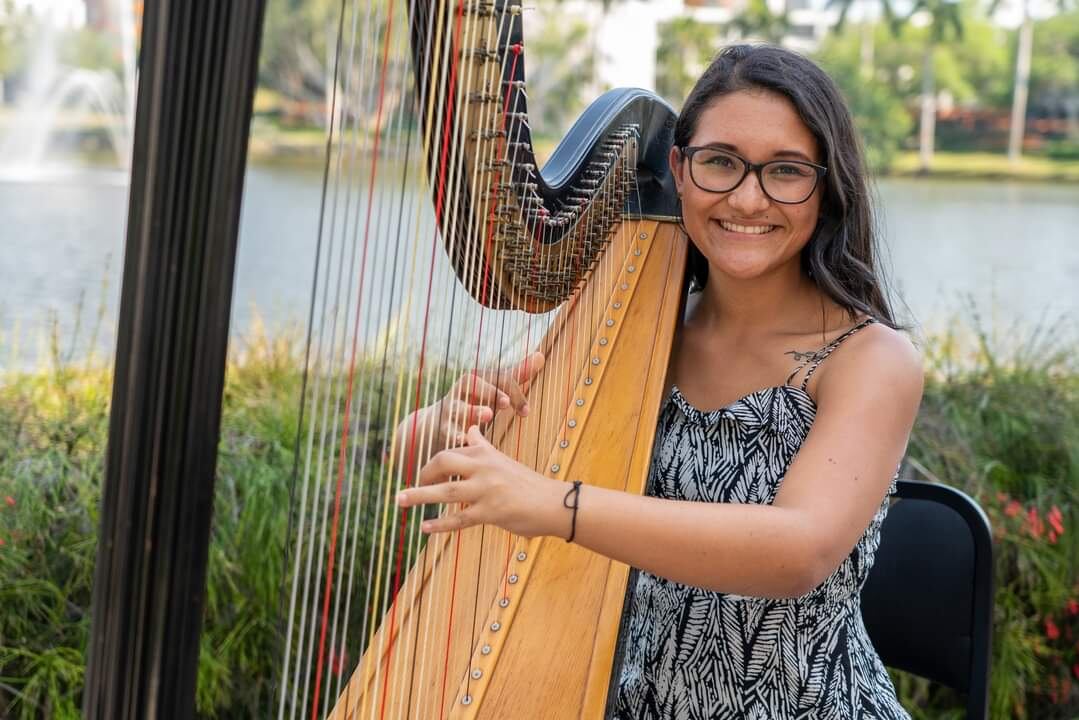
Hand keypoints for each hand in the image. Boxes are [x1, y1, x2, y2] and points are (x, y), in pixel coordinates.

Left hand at [396, 426, 567, 539]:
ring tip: (399, 500)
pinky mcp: (491, 512)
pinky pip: (460, 519)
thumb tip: (469, 429)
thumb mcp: (503, 460)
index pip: (452, 450)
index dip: (431, 462)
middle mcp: (484, 468)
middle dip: (422, 472)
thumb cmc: (527, 484)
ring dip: (419, 495)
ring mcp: (487, 490)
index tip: (420, 472)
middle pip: (444, 461)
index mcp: (486, 455)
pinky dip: (440, 524)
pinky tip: (424, 527)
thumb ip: (482, 446)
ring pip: (447, 490)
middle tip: (407, 486)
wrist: (554, 503)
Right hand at [432, 351, 544, 445]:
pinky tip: (464, 441)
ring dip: (473, 410)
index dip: (514, 393)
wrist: (437, 422)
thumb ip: (517, 374)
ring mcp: (451, 409)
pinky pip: (449, 432)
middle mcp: (461, 390)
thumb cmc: (473, 402)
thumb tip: (541, 355)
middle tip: (504, 401)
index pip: (498, 379)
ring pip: (460, 407)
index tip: (526, 412)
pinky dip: (455, 436)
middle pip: (475, 386)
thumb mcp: (494, 388)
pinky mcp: (443, 428)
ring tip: (488, 414)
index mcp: (477, 379)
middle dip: (490, 392)